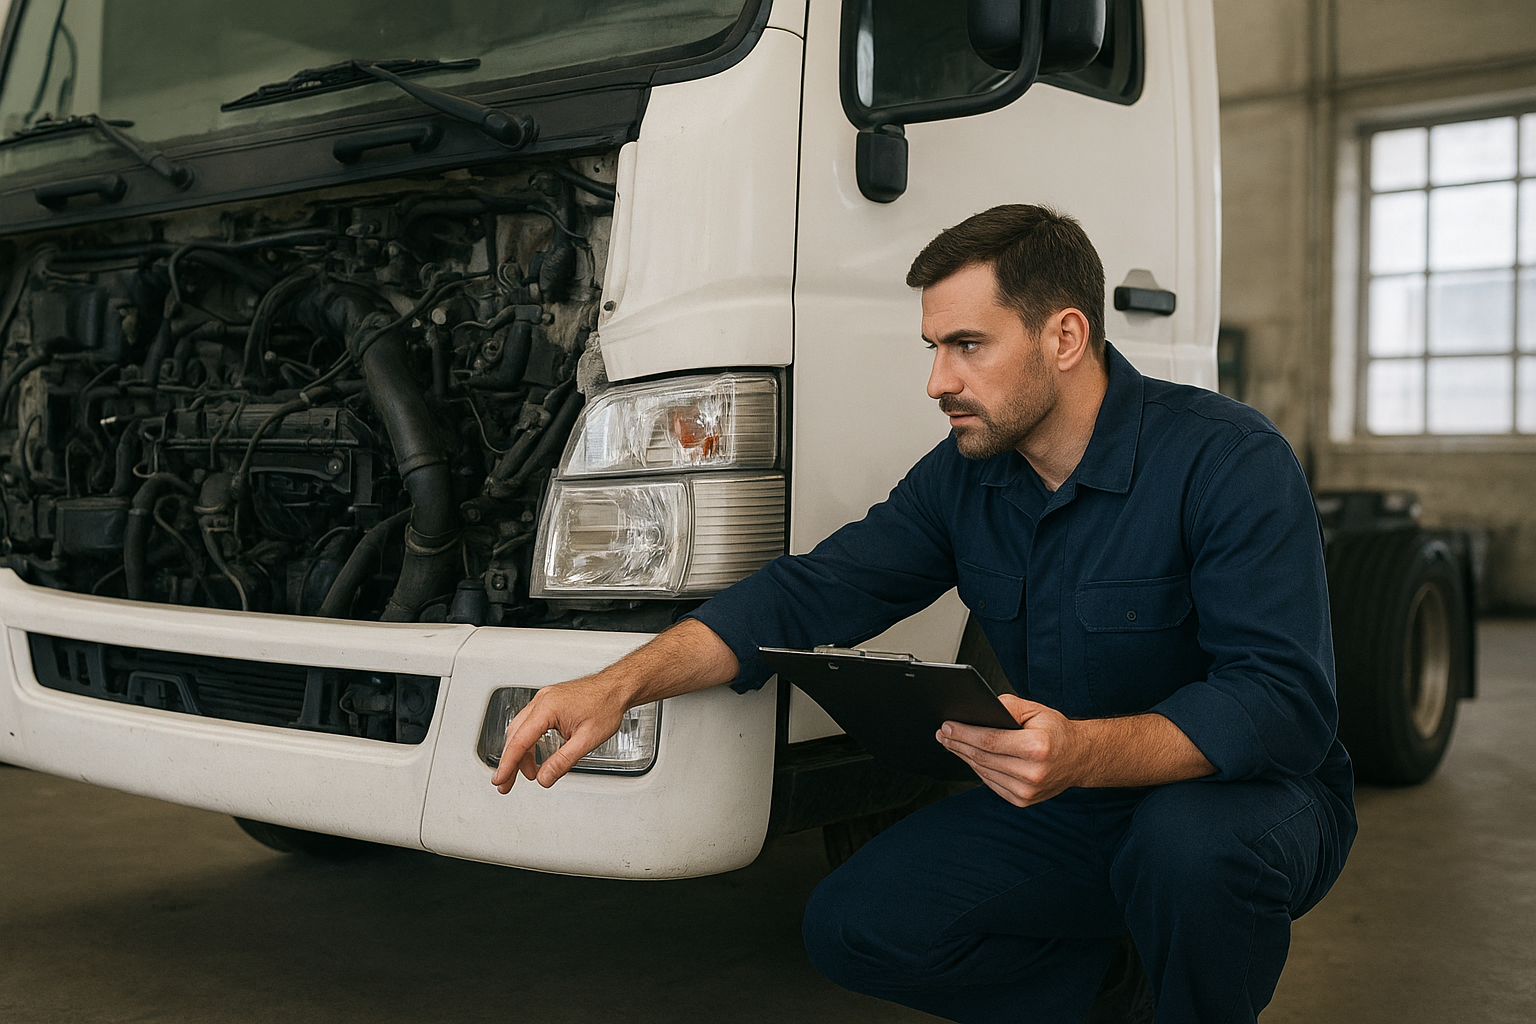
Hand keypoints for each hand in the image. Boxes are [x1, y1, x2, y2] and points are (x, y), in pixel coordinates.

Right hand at [487, 618, 741, 795]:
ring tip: (524, 776)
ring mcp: (549, 699)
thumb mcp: (591, 737)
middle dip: (510, 762)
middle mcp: (544, 699)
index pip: (518, 741)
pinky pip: (536, 725)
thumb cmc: (614, 699)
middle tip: (505, 785)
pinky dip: (532, 743)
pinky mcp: (556, 701)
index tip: (499, 783)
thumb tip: (547, 779)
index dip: (506, 765)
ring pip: (524, 730)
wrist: (630, 678)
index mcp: (548, 706)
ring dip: (523, 754)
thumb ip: (565, 760)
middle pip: (516, 735)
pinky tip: (540, 759)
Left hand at [937, 694, 1087, 806]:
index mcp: (1037, 748)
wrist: (1079, 758)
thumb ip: (1007, 706)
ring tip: (951, 743)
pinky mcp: (1022, 801)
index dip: (964, 733)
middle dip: (958, 744)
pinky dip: (977, 769)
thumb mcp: (1035, 710)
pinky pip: (991, 783)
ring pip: (983, 772)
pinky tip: (969, 757)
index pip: (990, 741)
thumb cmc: (1056, 731)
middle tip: (942, 733)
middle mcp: (1033, 774)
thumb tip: (978, 710)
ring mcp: (1027, 791)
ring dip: (964, 757)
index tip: (947, 726)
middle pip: (983, 758)